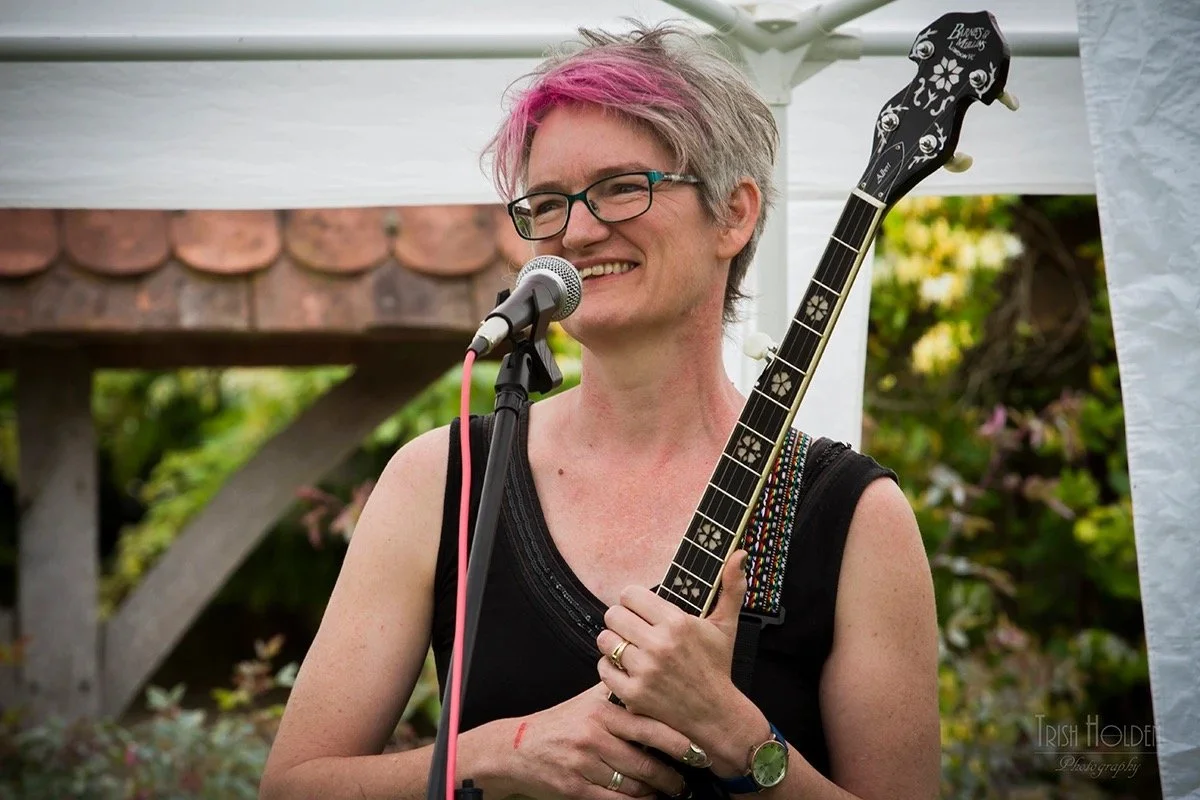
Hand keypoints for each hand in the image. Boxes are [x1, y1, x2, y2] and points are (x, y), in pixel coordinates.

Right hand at [492, 683, 690, 799]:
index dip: (678, 742)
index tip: (699, 751)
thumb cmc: (559, 723)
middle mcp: (594, 737)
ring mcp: (585, 765)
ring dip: (656, 793)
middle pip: (646, 763)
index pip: (649, 727)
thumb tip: (649, 681)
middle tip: (688, 782)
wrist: (516, 747)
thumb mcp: (586, 701)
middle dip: (673, 777)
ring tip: (670, 792)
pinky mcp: (576, 788)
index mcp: (602, 712)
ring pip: (633, 786)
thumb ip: (617, 692)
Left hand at [596, 551, 762, 774]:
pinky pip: (603, 669)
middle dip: (621, 620)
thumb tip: (740, 554)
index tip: (640, 610)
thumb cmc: (717, 667)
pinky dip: (610, 668)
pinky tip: (625, 669)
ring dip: (613, 643)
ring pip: (605, 640)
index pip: (629, 594)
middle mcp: (659, 645)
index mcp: (677, 623)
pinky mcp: (634, 694)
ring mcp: (645, 671)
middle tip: (632, 630)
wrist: (716, 715)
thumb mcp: (726, 626)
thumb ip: (731, 587)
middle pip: (613, 615)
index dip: (632, 601)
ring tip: (628, 648)